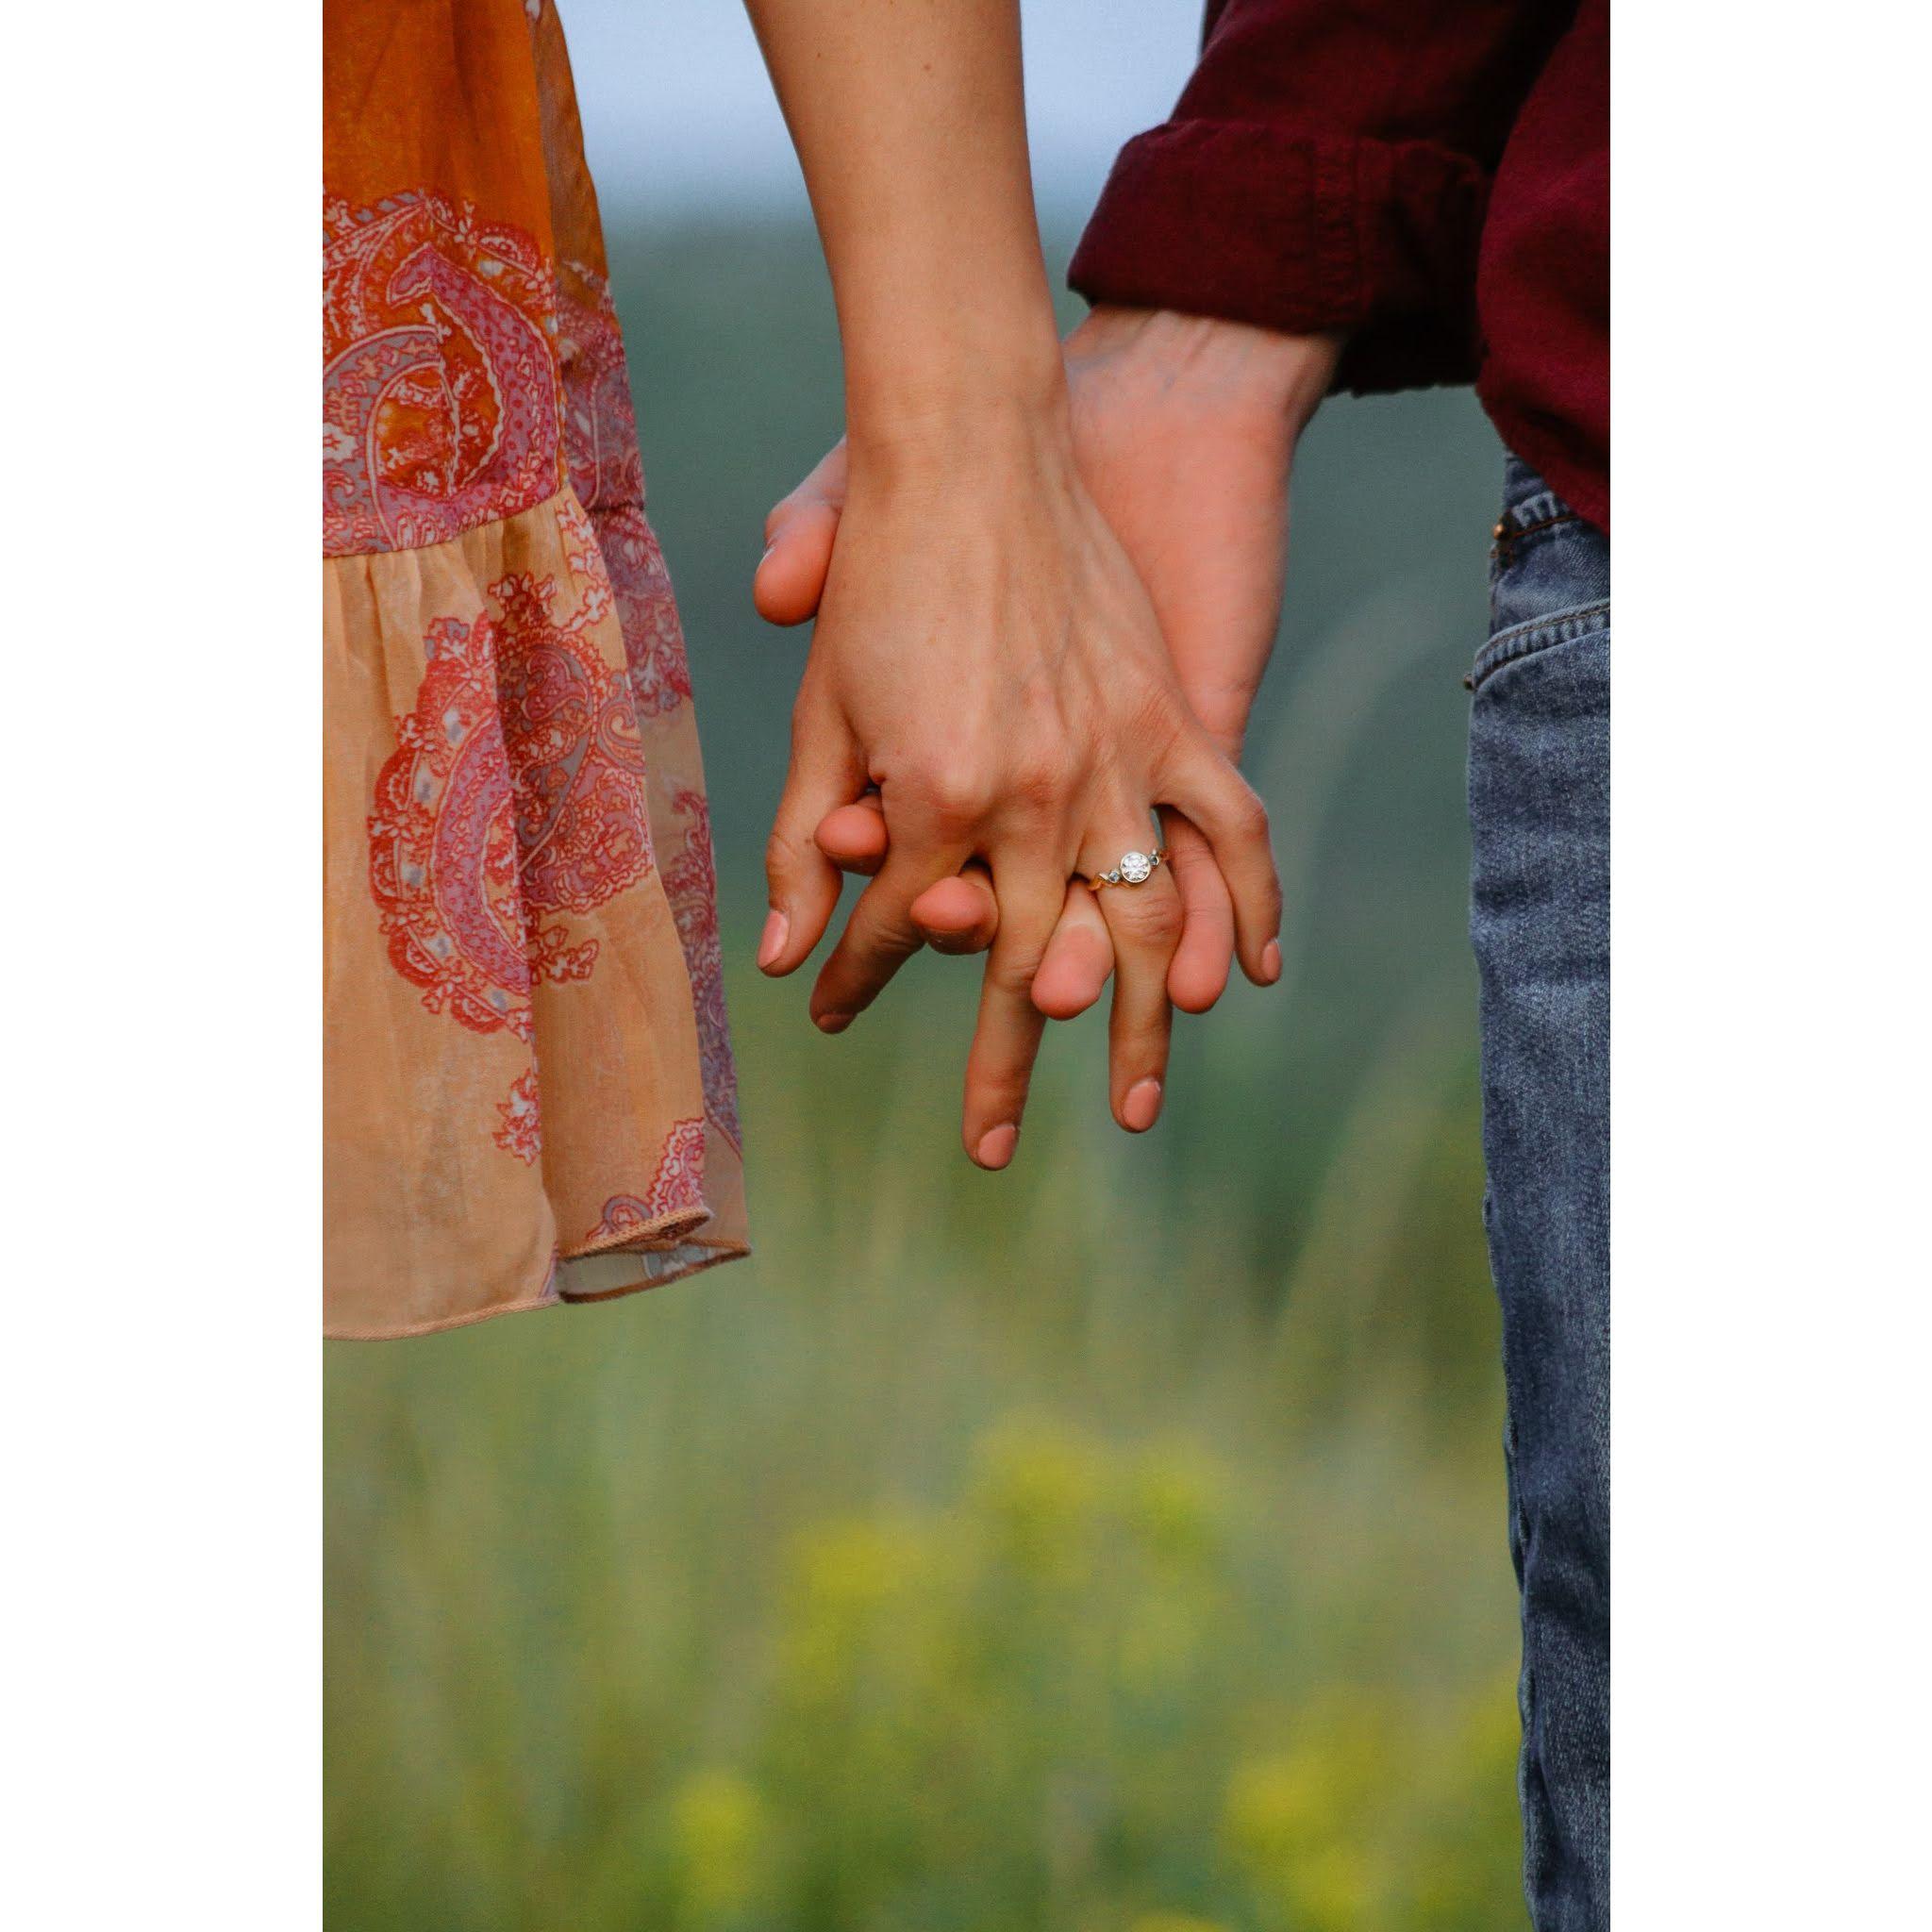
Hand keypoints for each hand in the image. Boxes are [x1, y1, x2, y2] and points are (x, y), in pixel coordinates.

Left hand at [756, 398, 1281, 1164]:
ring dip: (1133, 1028)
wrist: (974, 442)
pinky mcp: (1173, 716)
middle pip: (1020, 964)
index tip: (828, 1018)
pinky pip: (1229, 826)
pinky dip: (1246, 901)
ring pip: (1138, 924)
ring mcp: (1115, 760)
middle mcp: (1033, 797)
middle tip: (990, 1149)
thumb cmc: (879, 573)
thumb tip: (779, 956)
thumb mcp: (824, 709)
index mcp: (934, 797)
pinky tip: (1245, 974)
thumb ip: (804, 837)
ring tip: (1130, 1109)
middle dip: (996, 1065)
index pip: (896, 928)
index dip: (855, 979)